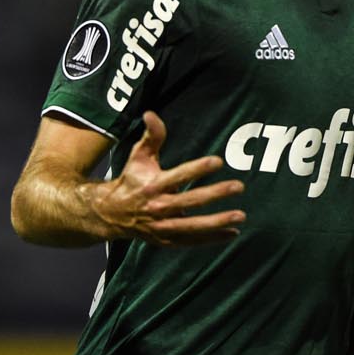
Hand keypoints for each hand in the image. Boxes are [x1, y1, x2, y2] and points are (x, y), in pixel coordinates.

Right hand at [91, 111, 244, 245]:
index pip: (179, 175)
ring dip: (218, 222)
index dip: (199, 168)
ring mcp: (162, 227)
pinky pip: (192, 241)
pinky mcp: (166, 240)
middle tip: (239, 186)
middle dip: (215, 194)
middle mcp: (158, 207)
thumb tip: (151, 113)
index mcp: (153, 185)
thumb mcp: (139, 156)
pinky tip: (232, 233)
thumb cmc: (131, 180)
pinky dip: (212, 239)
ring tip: (241, 215)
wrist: (112, 214)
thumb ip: (152, 136)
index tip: (219, 161)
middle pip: (191, 201)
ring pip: (193, 226)